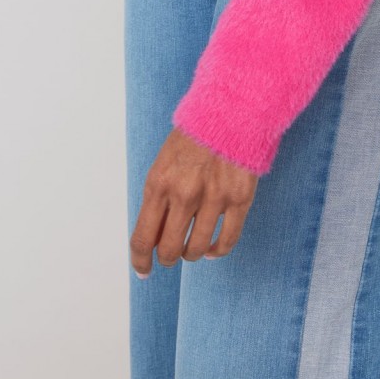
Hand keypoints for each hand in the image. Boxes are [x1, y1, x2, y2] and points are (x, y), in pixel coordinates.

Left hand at [129, 126, 257, 276]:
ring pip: (195, 249)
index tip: (143, 270)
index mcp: (159, 183)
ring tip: (191, 249)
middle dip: (167, 257)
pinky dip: (217, 251)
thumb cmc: (194, 135)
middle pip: (168, 250)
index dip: (140, 261)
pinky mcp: (239, 198)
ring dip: (191, 254)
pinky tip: (212, 248)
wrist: (231, 108)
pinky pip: (226, 240)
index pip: (143, 238)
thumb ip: (158, 197)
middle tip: (170, 255)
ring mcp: (213, 197)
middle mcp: (183, 194)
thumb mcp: (164, 161)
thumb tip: (154, 235)